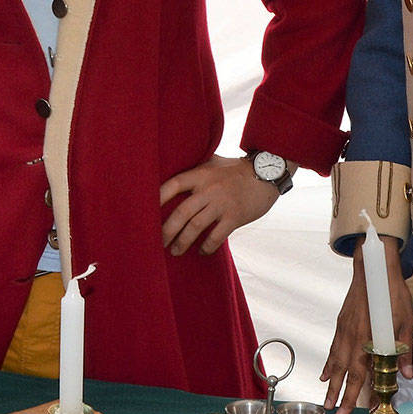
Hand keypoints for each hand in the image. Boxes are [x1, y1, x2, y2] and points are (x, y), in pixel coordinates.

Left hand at [159, 155, 278, 256]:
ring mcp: (222, 203)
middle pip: (181, 213)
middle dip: (167, 231)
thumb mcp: (214, 162)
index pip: (173, 184)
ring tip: (175, 251)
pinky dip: (207, 246)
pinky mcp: (235, 216)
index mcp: (201, 174)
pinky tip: (202, 251)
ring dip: (183, 242)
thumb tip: (174, 172)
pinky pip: (216, 236)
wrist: (266, 174)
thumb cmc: (237, 169)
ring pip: (196, 227)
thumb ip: (197, 168)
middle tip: (159, 242)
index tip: (146, 212)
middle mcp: (209, 189)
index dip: (158, 197)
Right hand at [318, 240, 412, 413]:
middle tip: (337, 413)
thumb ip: (404, 349)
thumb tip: (407, 373)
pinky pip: (333, 350)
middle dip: (342, 394)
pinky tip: (326, 375)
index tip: (361, 409)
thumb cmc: (391, 293)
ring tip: (327, 401)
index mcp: (370, 339)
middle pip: (347, 372)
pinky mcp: (341, 325)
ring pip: (336, 363)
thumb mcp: (405, 320)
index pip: (365, 373)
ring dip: (332, 384)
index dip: (363, 393)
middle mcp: (354, 338)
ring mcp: (345, 332)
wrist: (372, 269)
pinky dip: (329, 364)